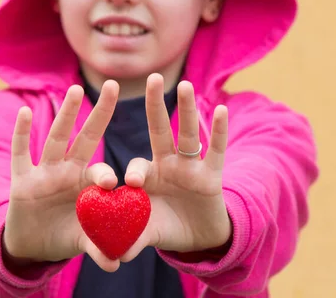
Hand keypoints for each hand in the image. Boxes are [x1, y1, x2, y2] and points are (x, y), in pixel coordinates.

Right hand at [3, 81, 121, 271]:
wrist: (33, 245)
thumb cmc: (65, 235)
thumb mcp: (81, 240)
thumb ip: (97, 247)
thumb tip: (115, 264)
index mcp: (87, 185)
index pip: (102, 171)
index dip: (107, 173)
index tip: (114, 181)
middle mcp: (68, 172)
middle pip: (85, 137)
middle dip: (99, 113)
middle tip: (113, 86)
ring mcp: (45, 172)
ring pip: (56, 138)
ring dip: (65, 114)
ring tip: (74, 89)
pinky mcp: (21, 179)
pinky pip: (20, 153)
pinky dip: (21, 134)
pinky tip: (23, 112)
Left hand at [121, 74, 230, 260]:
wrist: (197, 238)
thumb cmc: (165, 228)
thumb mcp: (147, 233)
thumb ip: (131, 239)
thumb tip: (113, 257)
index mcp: (148, 176)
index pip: (137, 166)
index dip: (133, 172)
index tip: (128, 182)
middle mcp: (168, 164)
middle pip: (161, 129)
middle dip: (156, 104)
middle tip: (151, 78)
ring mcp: (191, 168)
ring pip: (190, 134)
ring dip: (188, 110)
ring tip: (186, 85)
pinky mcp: (212, 176)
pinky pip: (217, 151)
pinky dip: (220, 132)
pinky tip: (222, 109)